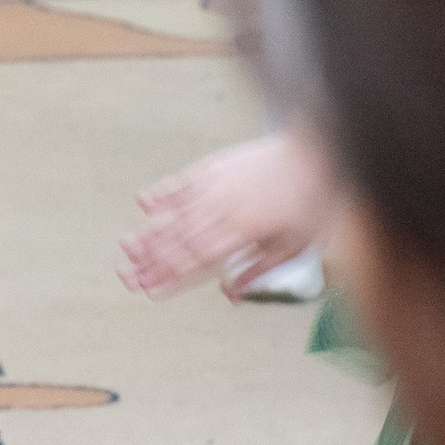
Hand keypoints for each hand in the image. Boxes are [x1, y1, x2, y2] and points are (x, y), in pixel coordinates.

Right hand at [122, 130, 331, 298]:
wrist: (319, 149)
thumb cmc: (312, 200)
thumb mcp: (296, 244)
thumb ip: (260, 270)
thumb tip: (230, 294)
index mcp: (245, 230)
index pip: (199, 260)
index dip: (172, 278)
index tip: (151, 291)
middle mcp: (224, 207)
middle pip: (180, 239)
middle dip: (151, 261)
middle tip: (126, 277)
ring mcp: (216, 184)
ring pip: (175, 213)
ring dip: (149, 231)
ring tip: (126, 247)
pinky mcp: (215, 166)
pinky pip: (182, 182)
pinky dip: (162, 193)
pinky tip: (143, 203)